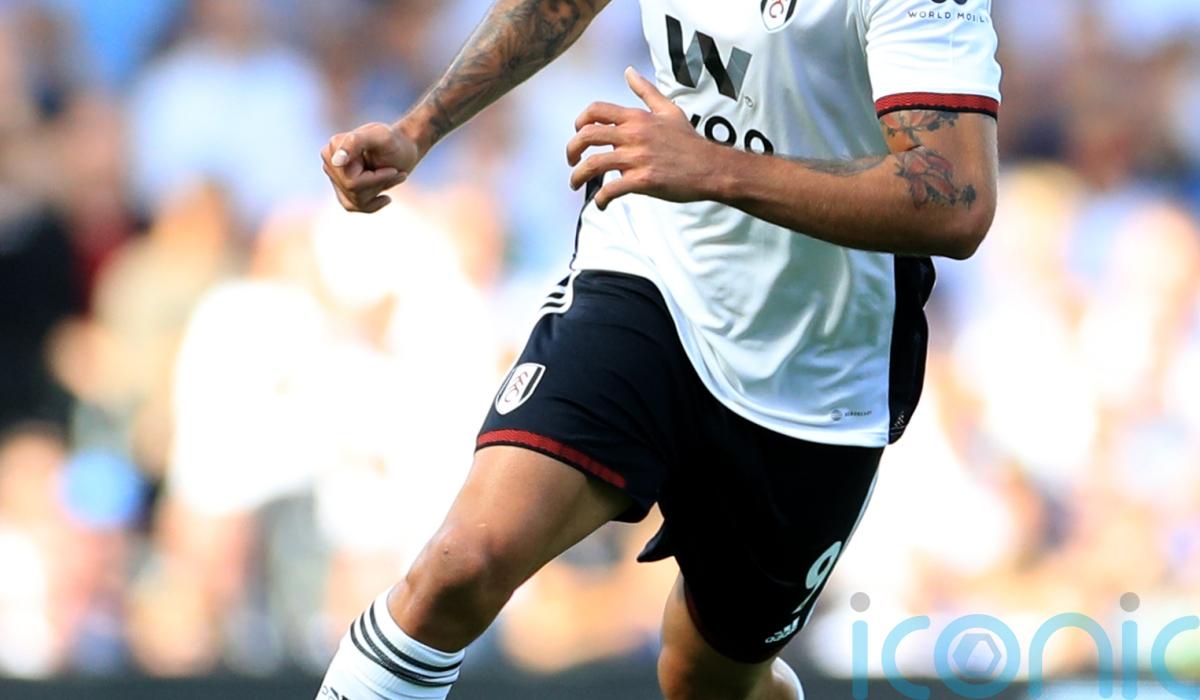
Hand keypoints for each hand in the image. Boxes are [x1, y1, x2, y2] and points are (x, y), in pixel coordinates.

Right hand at [321, 122, 420, 212]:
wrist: (403, 149)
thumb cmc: (394, 141)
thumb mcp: (381, 137)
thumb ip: (355, 142)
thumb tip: (336, 162)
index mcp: (334, 148)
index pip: (352, 181)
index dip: (377, 179)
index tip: (394, 171)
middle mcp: (330, 162)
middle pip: (354, 191)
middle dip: (378, 184)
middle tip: (394, 172)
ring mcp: (334, 177)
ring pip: (355, 201)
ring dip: (379, 190)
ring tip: (394, 177)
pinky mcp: (342, 189)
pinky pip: (353, 207)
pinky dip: (374, 204)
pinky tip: (385, 197)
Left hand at [567, 67, 716, 209]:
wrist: (710, 168)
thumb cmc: (689, 141)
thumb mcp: (668, 110)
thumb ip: (646, 91)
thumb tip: (629, 71)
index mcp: (636, 118)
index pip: (596, 110)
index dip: (580, 122)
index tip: (578, 134)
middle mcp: (633, 135)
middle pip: (587, 136)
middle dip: (571, 150)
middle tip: (571, 161)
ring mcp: (637, 158)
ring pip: (593, 164)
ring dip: (577, 176)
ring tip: (575, 184)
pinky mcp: (643, 181)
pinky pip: (611, 189)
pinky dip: (600, 199)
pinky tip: (601, 204)